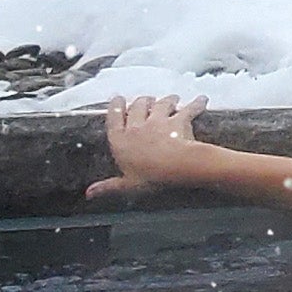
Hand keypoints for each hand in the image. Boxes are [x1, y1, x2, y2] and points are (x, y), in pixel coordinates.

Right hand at [89, 94, 214, 199]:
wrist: (175, 167)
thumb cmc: (150, 177)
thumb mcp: (126, 185)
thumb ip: (108, 187)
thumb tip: (90, 193)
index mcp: (120, 140)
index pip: (114, 118)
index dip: (115, 107)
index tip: (117, 100)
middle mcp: (137, 126)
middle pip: (137, 106)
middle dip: (141, 101)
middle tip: (144, 100)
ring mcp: (158, 121)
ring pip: (160, 103)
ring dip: (165, 100)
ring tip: (170, 98)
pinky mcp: (178, 121)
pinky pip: (188, 108)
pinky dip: (196, 103)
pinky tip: (201, 100)